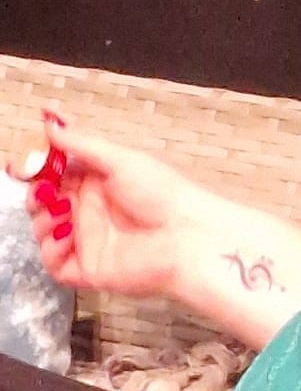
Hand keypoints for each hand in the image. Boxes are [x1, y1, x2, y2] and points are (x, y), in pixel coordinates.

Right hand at [7, 118, 205, 299]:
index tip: (24, 166)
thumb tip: (50, 121)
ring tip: (60, 213)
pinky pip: (55, 263)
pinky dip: (52, 249)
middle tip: (42, 192)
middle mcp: (89, 210)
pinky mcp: (88, 268)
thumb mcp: (120, 160)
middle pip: (44, 203)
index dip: (37, 171)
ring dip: (43, 221)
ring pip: (45, 232)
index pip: (55, 175)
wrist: (186, 236)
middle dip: (36, 196)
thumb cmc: (162, 193)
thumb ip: (81, 144)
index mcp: (97, 182)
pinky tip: (67, 236)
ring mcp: (87, 240)